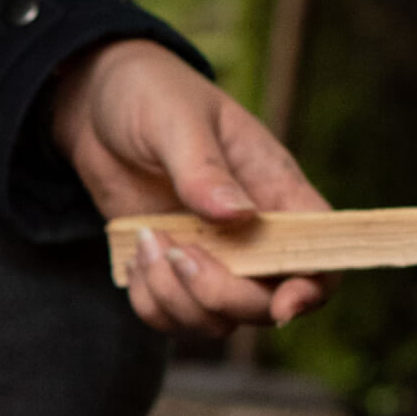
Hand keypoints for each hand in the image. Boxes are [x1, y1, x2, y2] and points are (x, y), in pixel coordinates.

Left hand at [47, 39, 333, 337]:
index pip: (319, 254)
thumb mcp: (176, 120)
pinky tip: (134, 256)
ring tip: (145, 243)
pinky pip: (170, 316)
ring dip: (175, 299)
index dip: (312, 289)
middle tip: (176, 251)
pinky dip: (149, 301)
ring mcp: (212, 256)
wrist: (96, 104)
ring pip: (215, 320)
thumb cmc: (150, 95)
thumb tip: (238, 216)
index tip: (283, 305)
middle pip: (264, 303)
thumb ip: (204, 169)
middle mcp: (252, 234)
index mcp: (276, 191)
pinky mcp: (171, 269)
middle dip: (219, 295)